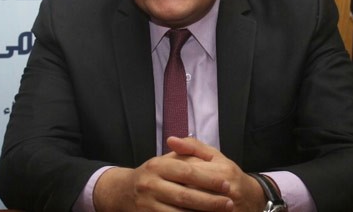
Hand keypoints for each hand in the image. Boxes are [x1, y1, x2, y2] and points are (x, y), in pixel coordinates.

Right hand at [93, 146, 232, 210]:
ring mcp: (147, 204)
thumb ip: (184, 152)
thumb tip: (201, 147)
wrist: (122, 192)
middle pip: (185, 196)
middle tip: (230, 204)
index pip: (187, 172)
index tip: (226, 184)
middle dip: (210, 201)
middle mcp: (150, 185)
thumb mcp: (163, 159)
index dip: (208, 180)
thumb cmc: (152, 175)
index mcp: (157, 166)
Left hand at [167, 137, 266, 211]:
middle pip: (191, 191)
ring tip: (167, 201)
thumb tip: (170, 140)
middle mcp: (227, 190)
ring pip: (194, 207)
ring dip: (178, 205)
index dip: (173, 173)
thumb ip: (192, 147)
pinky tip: (177, 209)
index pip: (191, 171)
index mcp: (223, 171)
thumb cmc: (229, 175)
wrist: (253, 199)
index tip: (162, 174)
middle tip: (161, 191)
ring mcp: (225, 208)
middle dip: (174, 190)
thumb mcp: (215, 156)